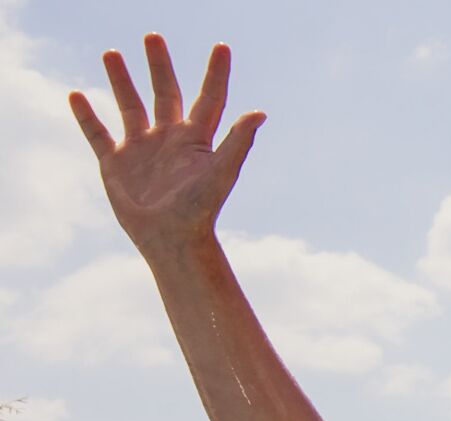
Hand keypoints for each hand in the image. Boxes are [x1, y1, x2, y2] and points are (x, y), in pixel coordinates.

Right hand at [70, 36, 261, 255]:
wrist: (171, 240)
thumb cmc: (200, 209)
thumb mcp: (221, 172)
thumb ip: (238, 141)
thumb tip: (260, 113)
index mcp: (196, 139)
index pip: (209, 98)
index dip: (216, 73)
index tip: (222, 47)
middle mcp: (169, 139)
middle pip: (165, 93)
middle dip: (159, 65)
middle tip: (153, 36)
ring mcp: (141, 149)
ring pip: (129, 105)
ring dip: (121, 80)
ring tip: (112, 53)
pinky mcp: (115, 163)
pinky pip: (97, 133)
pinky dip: (86, 115)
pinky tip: (77, 95)